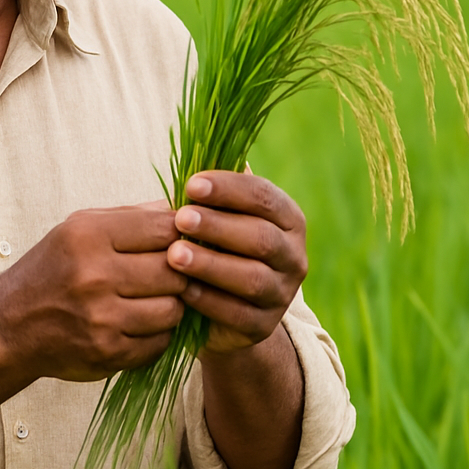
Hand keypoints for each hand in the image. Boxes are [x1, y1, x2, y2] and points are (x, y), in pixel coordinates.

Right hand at [0, 205, 187, 381]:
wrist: (10, 325)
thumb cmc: (52, 269)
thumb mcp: (79, 228)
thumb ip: (131, 217)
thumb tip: (183, 210)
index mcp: (89, 236)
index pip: (163, 229)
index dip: (179, 234)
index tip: (178, 241)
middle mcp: (94, 276)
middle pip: (173, 271)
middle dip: (179, 272)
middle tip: (170, 273)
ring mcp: (101, 319)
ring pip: (172, 310)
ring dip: (171, 306)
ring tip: (155, 299)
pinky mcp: (107, 353)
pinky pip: (159, 343)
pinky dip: (157, 334)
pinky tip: (140, 323)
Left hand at [167, 171, 307, 355]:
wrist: (219, 307)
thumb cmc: (213, 243)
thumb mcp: (216, 214)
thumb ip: (213, 190)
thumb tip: (201, 142)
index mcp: (288, 218)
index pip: (264, 197)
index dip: (228, 189)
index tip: (191, 185)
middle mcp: (294, 255)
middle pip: (262, 238)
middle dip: (218, 226)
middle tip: (180, 219)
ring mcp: (283, 294)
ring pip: (252, 278)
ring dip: (211, 264)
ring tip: (175, 255)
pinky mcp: (263, 326)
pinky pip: (238, 314)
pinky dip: (208, 300)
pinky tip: (182, 289)